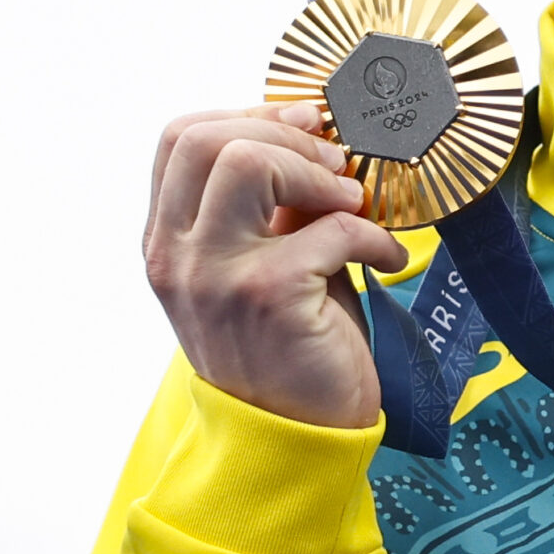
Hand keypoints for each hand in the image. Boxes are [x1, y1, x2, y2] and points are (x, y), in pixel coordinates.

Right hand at [143, 104, 404, 428]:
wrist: (297, 438)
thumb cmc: (289, 346)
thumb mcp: (263, 263)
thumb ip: (268, 206)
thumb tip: (309, 133)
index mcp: (167, 242)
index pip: (180, 139)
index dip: (249, 115)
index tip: (305, 125)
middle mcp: (176, 257)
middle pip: (205, 139)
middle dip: (284, 134)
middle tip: (335, 163)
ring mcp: (215, 277)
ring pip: (245, 163)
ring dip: (316, 171)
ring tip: (353, 203)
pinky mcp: (268, 298)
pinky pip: (326, 227)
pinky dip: (372, 234)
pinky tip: (386, 259)